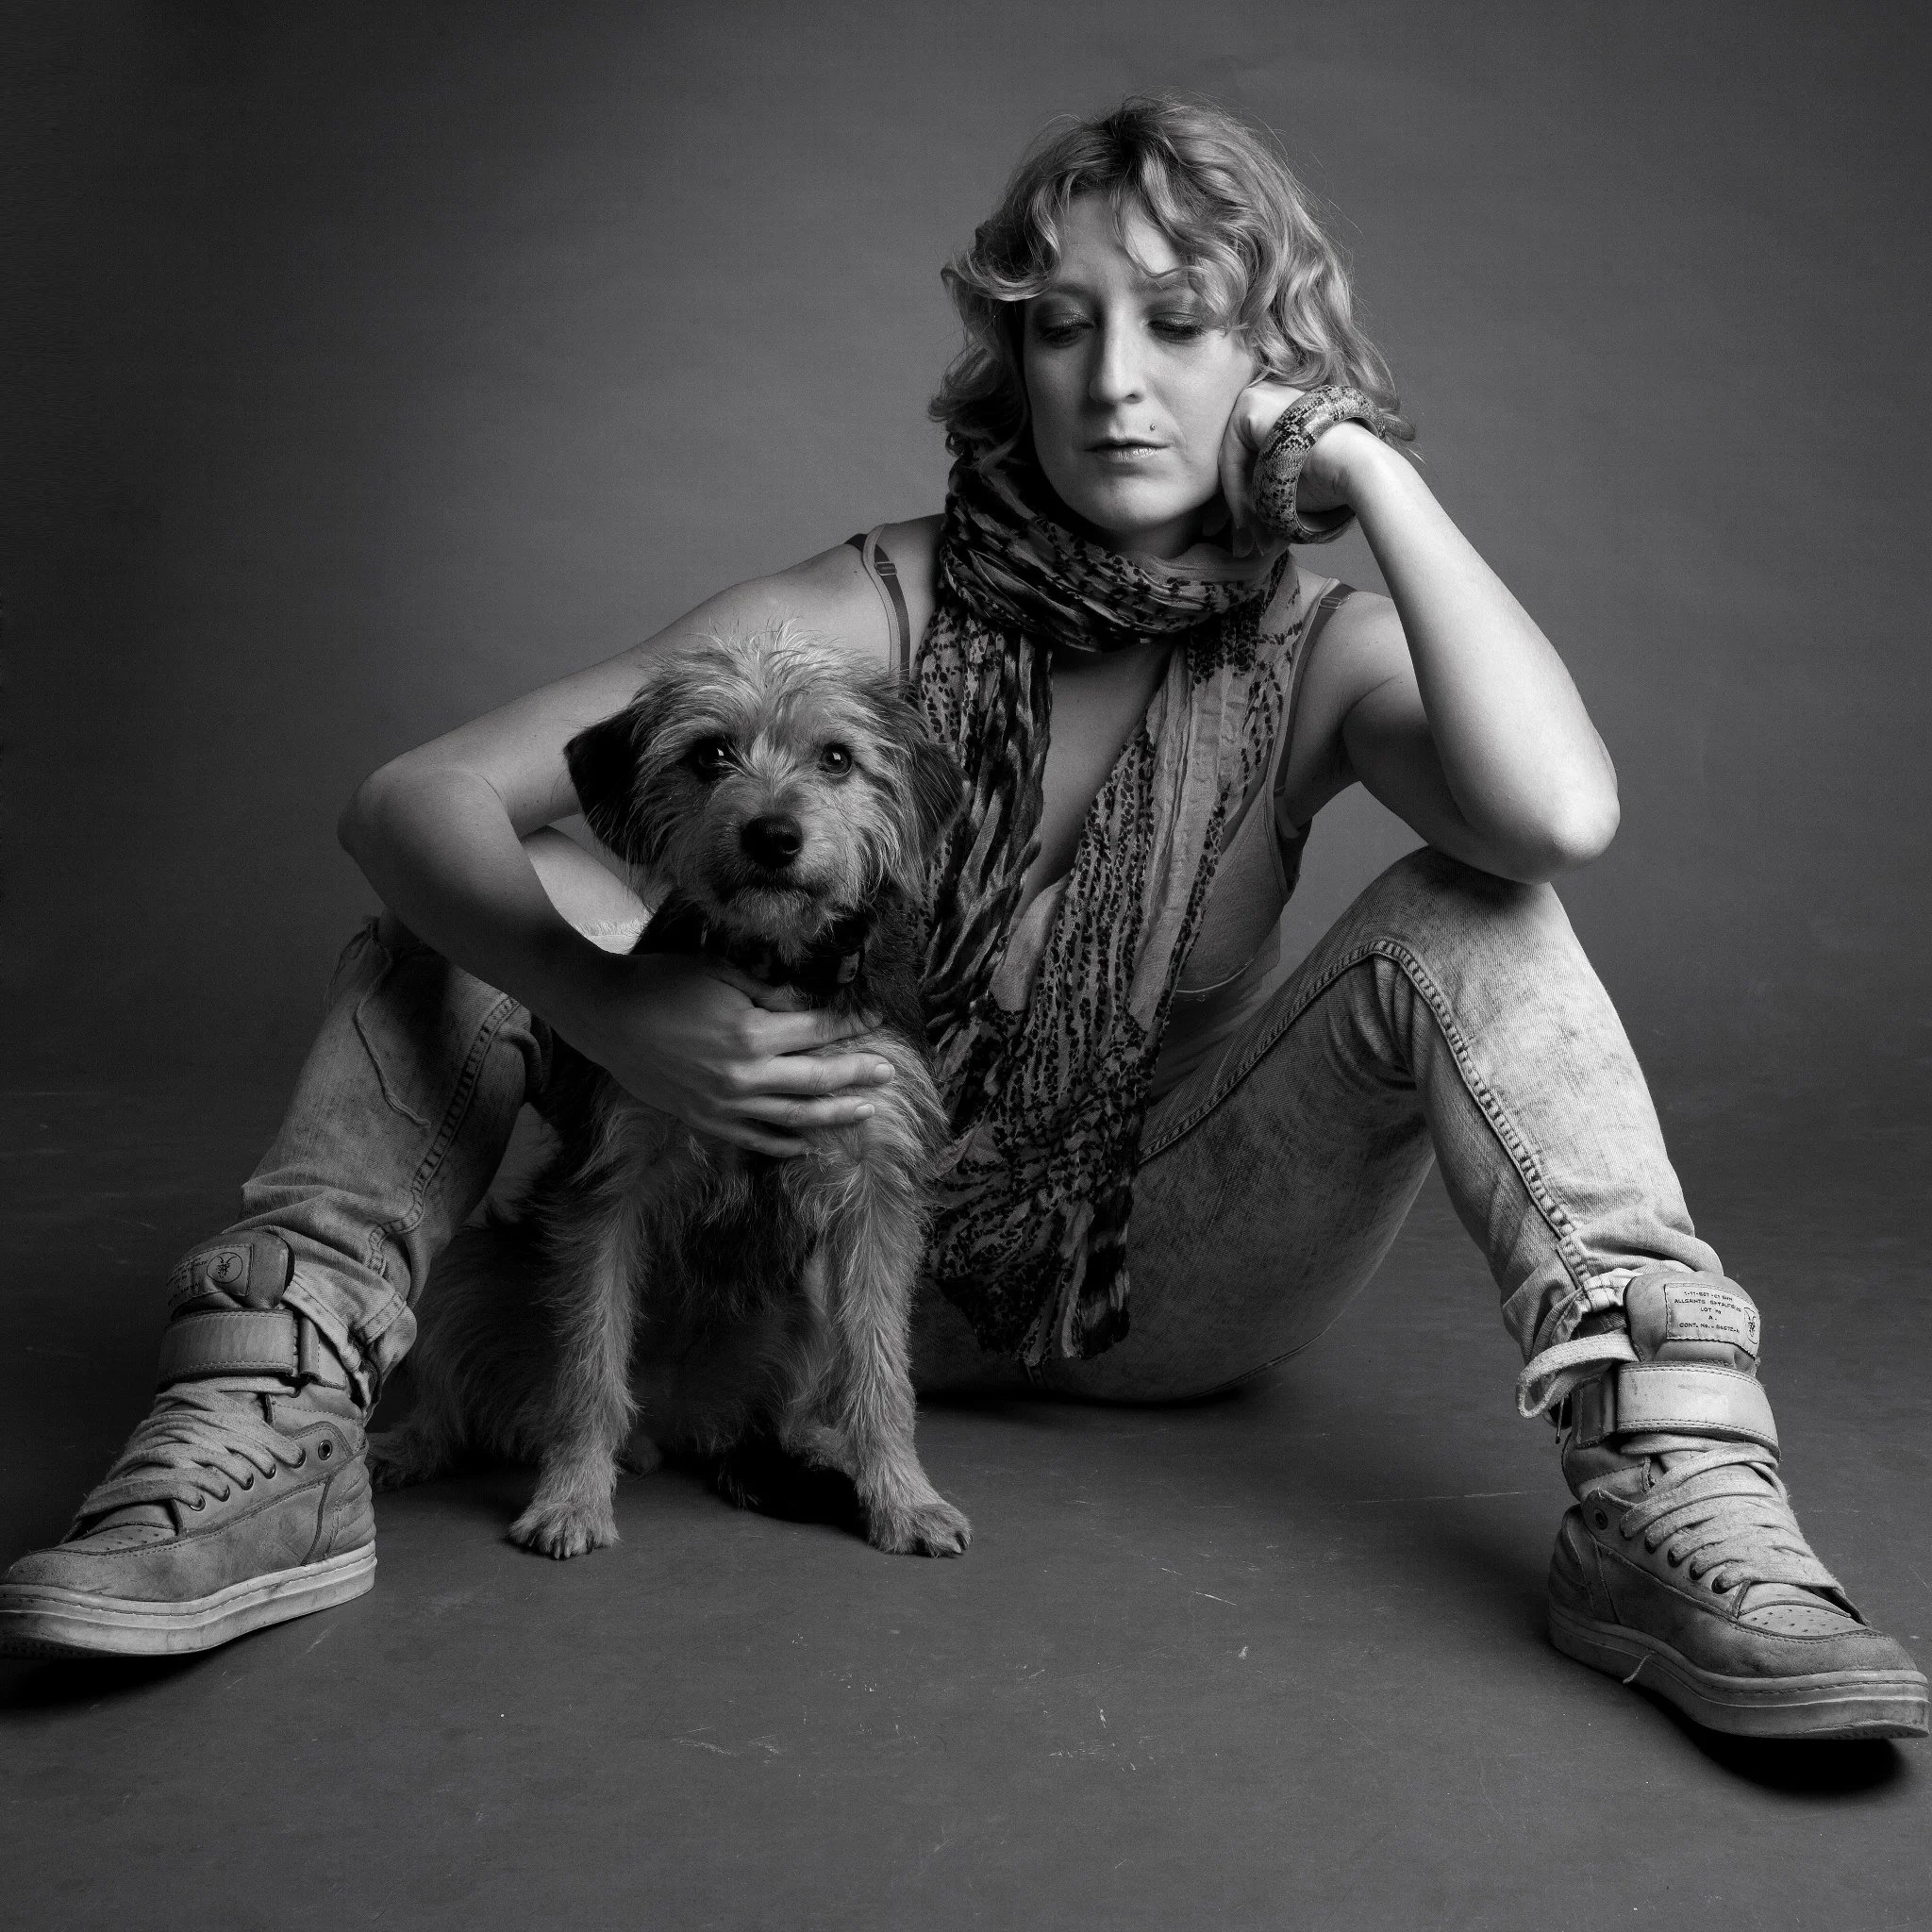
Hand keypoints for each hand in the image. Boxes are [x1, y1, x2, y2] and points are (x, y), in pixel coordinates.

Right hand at [555, 949, 895, 1157]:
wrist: (607, 1017)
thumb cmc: (663, 983)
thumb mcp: (722, 974)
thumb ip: (771, 993)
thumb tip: (811, 1004)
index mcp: (752, 1032)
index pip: (818, 1030)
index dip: (851, 1023)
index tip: (876, 1017)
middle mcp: (745, 1075)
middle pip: (818, 1080)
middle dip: (857, 1075)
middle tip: (888, 1073)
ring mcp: (725, 1103)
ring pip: (794, 1116)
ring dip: (834, 1114)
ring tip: (865, 1111)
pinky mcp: (705, 1119)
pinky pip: (756, 1137)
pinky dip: (786, 1141)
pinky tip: (809, 1142)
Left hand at [1217, 380, 1377, 555]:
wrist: (1357, 465)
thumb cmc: (1333, 480)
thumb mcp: (1290, 487)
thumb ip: (1264, 495)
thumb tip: (1242, 534)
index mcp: (1281, 410)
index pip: (1252, 461)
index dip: (1249, 502)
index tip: (1250, 538)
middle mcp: (1267, 395)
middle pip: (1241, 461)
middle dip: (1241, 509)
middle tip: (1244, 545)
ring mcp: (1257, 395)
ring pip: (1234, 462)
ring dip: (1239, 506)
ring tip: (1248, 540)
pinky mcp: (1249, 405)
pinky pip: (1231, 457)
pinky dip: (1235, 491)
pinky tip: (1245, 519)